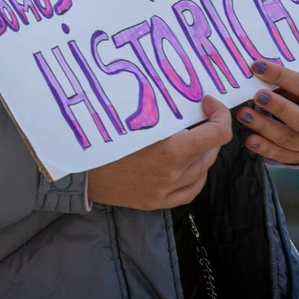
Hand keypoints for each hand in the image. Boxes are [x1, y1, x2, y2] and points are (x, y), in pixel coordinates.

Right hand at [85, 97, 231, 210]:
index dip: (220, 114)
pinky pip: (190, 191)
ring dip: (203, 152)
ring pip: (202, 171)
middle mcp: (173, 173)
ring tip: (192, 139)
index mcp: (170, 150)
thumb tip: (183, 95)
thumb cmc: (102, 138)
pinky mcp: (157, 202)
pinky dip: (196, 176)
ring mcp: (165, 191)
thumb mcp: (134, 120)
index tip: (208, 103)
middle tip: (197, 118)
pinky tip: (191, 167)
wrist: (78, 172)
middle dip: (209, 132)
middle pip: (210, 151)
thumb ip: (161, 112)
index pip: (216, 134)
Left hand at [237, 62, 298, 164]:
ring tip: (243, 114)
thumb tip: (262, 58)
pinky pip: (281, 155)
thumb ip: (291, 69)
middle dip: (279, 108)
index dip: (283, 76)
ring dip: (264, 126)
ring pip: (288, 139)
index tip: (257, 66)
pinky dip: (264, 148)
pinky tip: (249, 139)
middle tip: (256, 95)